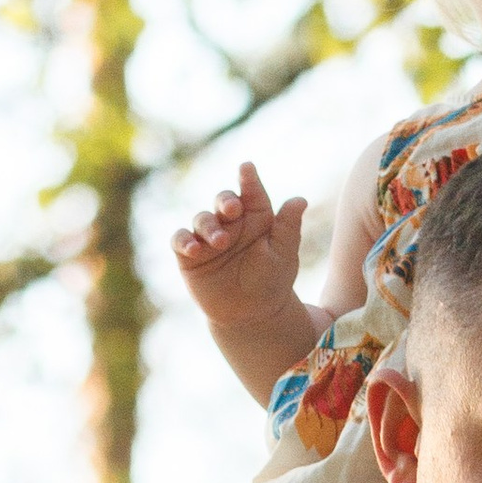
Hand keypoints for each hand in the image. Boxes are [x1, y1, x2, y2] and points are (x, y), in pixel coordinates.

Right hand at [174, 164, 306, 332]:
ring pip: (201, 218)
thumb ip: (288, 226)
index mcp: (256, 217)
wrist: (251, 314)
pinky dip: (184, 241)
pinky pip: (181, 240)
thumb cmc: (271, 280)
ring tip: (220, 242)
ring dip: (209, 226)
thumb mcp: (283, 253)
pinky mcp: (190, 255)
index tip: (247, 168)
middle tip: (233, 209)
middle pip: (223, 200)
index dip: (248, 178)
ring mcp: (208, 237)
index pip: (251, 191)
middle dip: (225, 201)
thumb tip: (300, 199)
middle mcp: (231, 222)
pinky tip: (194, 249)